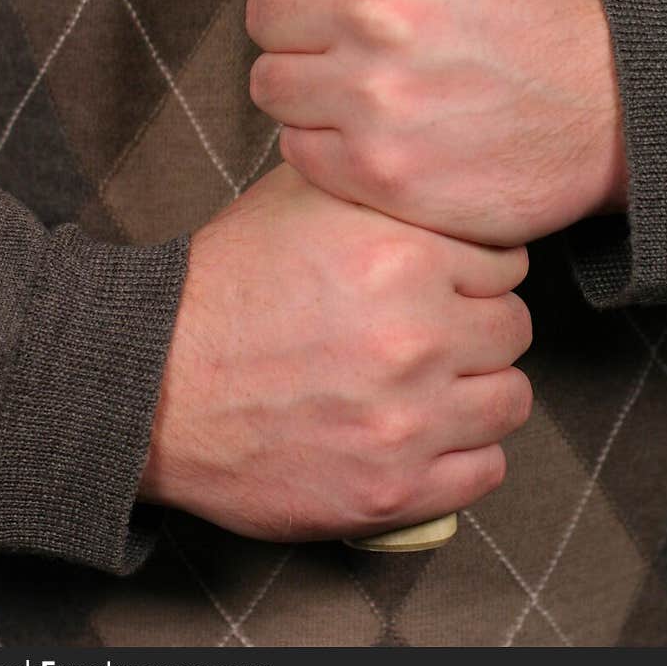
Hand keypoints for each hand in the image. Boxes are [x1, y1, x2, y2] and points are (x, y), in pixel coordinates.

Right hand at [139, 164, 531, 542]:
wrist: (153, 381)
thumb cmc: (228, 283)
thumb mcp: (301, 196)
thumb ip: (381, 183)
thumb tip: (441, 174)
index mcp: (402, 256)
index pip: (507, 261)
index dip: (476, 269)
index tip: (448, 282)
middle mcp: (416, 337)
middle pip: (513, 327)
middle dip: (479, 326)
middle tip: (436, 332)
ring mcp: (406, 420)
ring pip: (511, 399)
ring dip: (479, 390)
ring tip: (435, 383)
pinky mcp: (392, 491)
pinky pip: (486, 470)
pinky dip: (465, 454)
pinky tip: (428, 432)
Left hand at [247, 0, 626, 246]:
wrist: (614, 103)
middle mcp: (373, 11)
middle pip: (265, 14)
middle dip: (304, 20)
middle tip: (358, 32)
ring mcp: (372, 97)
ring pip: (271, 83)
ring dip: (310, 82)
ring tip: (369, 81)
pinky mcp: (378, 170)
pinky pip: (297, 148)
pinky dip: (328, 141)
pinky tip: (380, 126)